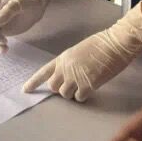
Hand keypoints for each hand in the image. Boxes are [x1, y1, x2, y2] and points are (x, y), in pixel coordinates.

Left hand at [24, 2, 141, 101]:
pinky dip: (83, 96)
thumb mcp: (80, 50)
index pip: (43, 72)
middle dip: (60, 89)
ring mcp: (75, 77)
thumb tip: (70, 75)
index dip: (33, 82)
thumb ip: (71, 63)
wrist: (115, 43)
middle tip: (71, 86)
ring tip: (83, 85)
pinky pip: (79, 97)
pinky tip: (91, 88)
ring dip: (72, 93)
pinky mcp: (87, 85)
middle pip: (53, 87)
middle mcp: (65, 68)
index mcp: (63, 58)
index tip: (25, 90)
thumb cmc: (102, 43)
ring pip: (65, 94)